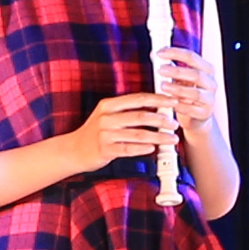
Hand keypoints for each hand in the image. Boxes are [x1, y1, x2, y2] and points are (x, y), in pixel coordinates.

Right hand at [61, 93, 177, 172]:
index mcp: (108, 105)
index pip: (137, 99)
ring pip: (137, 134)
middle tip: (175, 123)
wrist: (73, 150)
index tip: (173, 101)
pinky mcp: (105, 150)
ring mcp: (105, 134)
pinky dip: (142, 149)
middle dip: (161, 120)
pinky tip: (153, 149)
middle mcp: (106, 118)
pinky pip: (127, 149)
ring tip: (171, 139)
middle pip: (140, 116)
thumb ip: (127, 110)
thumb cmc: (95, 132)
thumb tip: (156, 108)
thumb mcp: (107, 115)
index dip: (158, 99)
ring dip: (158, 136)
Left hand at [152, 46, 218, 134]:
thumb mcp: (179, 78)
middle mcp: (211, 83)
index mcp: (206, 70)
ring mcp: (210, 99)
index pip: (192, 57)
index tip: (159, 53)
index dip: (175, 53)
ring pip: (195, 93)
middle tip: (160, 70)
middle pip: (196, 74)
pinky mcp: (205, 113)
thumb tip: (154, 55)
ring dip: (178, 89)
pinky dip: (180, 106)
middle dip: (177, 71)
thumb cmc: (187, 93)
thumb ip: (169, 66)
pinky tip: (169, 103)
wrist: (196, 117)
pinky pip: (192, 110)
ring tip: (162, 86)